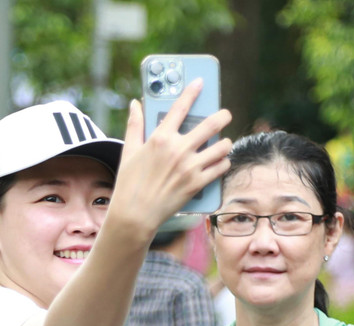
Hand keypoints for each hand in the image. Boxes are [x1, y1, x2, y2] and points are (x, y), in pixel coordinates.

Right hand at [110, 86, 232, 239]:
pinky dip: (223, 163)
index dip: (192, 91)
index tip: (200, 82)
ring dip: (224, 143)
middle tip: (224, 115)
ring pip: (222, 146)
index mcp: (160, 138)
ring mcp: (190, 167)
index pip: (180, 107)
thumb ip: (134, 125)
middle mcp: (178, 150)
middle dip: (222, 116)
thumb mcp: (129, 151)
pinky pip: (221, 167)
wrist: (134, 215)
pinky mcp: (197, 184)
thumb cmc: (129, 183)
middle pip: (211, 124)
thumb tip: (135, 104)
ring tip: (222, 143)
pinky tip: (220, 162)